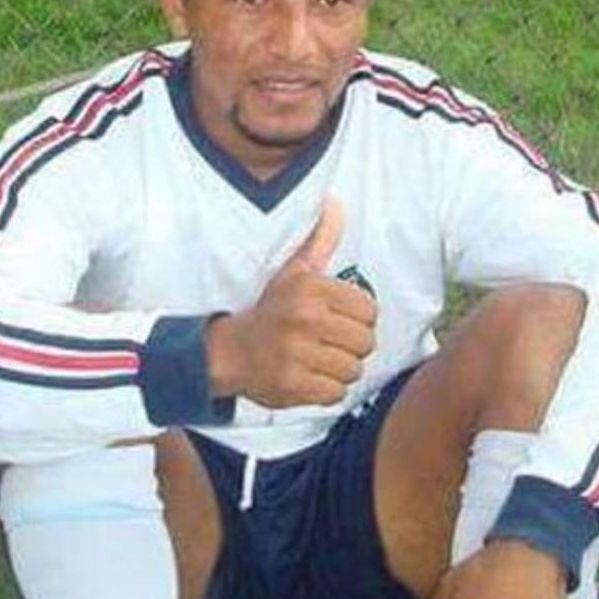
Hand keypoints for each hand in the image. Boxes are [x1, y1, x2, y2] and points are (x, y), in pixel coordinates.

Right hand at [209, 198, 375, 406]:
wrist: (229, 352)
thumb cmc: (271, 311)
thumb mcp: (293, 273)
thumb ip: (319, 242)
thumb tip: (335, 206)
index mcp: (311, 289)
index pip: (369, 311)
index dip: (358, 320)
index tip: (338, 321)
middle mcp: (305, 319)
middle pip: (365, 343)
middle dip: (351, 347)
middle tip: (329, 344)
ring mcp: (297, 354)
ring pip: (353, 370)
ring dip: (340, 370)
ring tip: (318, 361)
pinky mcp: (292, 385)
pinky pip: (336, 393)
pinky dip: (327, 390)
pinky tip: (310, 377)